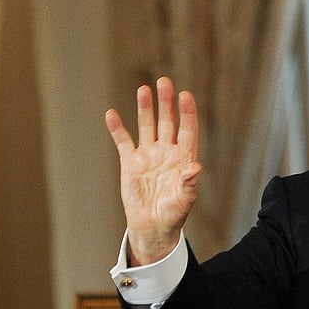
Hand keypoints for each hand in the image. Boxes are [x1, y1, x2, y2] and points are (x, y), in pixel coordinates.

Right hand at [105, 78, 202, 264]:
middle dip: (166, 102)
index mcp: (183, 158)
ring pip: (146, 126)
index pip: (187, 129)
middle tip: (164, 82)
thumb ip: (189, 182)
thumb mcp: (184, 200)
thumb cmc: (173, 214)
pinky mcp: (130, 162)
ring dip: (145, 108)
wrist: (152, 226)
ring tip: (143, 90)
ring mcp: (148, 155)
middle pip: (167, 121)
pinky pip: (123, 141)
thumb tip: (196, 167)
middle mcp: (166, 152)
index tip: (185, 95)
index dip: (187, 112)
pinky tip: (112, 114)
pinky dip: (117, 128)